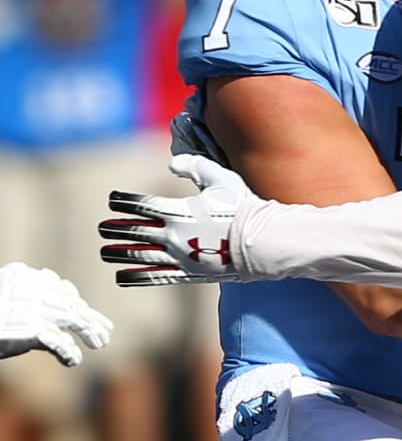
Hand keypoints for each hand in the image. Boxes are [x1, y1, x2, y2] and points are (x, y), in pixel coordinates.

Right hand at [0, 262, 112, 365]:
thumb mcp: (5, 303)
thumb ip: (25, 304)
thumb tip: (52, 313)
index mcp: (27, 277)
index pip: (61, 290)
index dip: (77, 303)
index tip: (88, 313)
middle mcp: (36, 288)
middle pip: (71, 304)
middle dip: (90, 318)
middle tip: (104, 332)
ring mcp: (36, 307)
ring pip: (74, 319)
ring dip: (89, 333)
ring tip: (99, 344)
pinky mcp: (34, 329)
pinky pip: (59, 342)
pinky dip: (69, 352)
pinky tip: (75, 360)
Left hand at [98, 154, 248, 286]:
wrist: (261, 241)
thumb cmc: (242, 207)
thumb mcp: (221, 179)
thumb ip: (195, 166)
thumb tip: (172, 163)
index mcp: (178, 211)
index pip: (142, 205)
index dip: (124, 201)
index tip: (112, 200)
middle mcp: (173, 235)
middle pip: (135, 232)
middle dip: (116, 229)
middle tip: (102, 228)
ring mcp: (179, 257)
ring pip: (140, 255)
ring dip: (120, 253)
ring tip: (105, 252)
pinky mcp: (188, 273)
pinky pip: (156, 276)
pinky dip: (136, 277)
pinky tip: (121, 277)